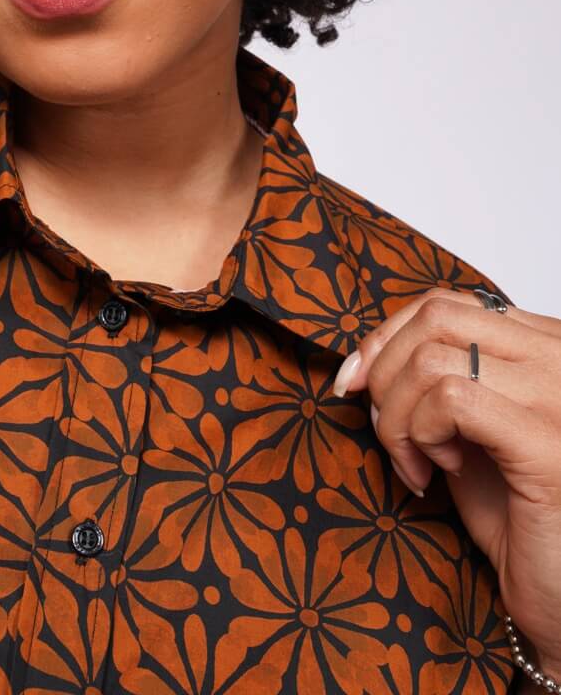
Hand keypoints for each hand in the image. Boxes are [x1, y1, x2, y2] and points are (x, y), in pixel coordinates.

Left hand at [332, 287, 560, 679]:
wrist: (557, 592)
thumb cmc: (514, 514)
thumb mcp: (465, 429)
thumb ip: (434, 381)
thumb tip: (360, 363)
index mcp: (542, 346)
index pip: (446, 303)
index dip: (386, 337)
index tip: (354, 383)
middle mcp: (557, 360)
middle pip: (435, 317)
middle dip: (384, 372)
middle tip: (386, 431)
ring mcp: (557, 397)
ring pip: (432, 358)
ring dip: (399, 415)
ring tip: (416, 463)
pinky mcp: (546, 443)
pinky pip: (452, 399)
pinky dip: (423, 433)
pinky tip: (441, 472)